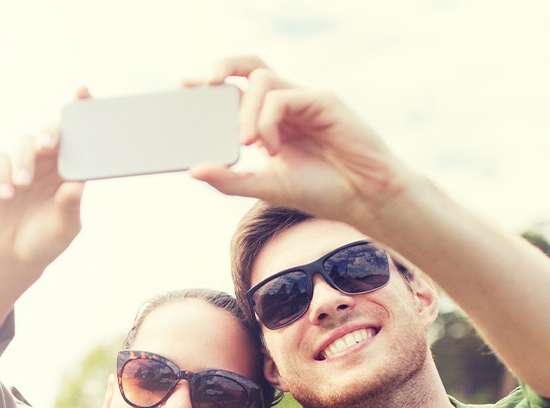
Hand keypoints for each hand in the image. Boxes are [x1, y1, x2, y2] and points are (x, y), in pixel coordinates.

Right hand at [0, 120, 83, 273]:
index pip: (79, 136)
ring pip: (24, 144)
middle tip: (48, 146)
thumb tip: (74, 187)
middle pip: (51, 132)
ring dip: (24, 161)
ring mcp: (21, 164)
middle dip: (50, 133)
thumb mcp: (63, 230)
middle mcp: (47, 162)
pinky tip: (7, 194)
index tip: (83, 92)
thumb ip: (70, 209)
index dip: (81, 110)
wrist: (11, 257)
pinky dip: (2, 175)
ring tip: (22, 185)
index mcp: (70, 169)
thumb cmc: (45, 240)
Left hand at [186, 56, 410, 227]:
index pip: (237, 89)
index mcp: (272, 120)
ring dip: (246, 111)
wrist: (363, 198)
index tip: (185, 86)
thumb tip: (194, 170)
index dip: (212, 83)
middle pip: (250, 66)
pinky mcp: (322, 100)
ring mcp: (304, 99)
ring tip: (247, 143)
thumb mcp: (266, 187)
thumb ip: (231, 179)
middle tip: (202, 85)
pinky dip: (268, 121)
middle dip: (221, 67)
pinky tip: (273, 147)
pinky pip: (282, 97)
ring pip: (262, 81)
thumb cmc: (321, 191)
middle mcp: (286, 104)